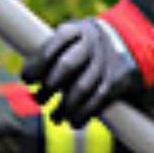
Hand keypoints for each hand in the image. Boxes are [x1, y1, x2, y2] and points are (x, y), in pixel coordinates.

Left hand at [21, 19, 140, 127]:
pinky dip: (83, 115)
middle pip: (67, 65)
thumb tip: (29, 80)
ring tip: (54, 117)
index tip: (27, 79)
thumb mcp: (69, 40)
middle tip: (39, 98)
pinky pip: (97, 101)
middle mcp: (91, 43)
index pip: (55, 42)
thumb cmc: (82, 46)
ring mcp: (104, 62)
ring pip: (82, 88)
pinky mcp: (115, 80)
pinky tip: (73, 122)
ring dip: (65, 107)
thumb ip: (49, 55)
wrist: (126, 41)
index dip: (38, 63)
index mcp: (75, 30)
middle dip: (50, 85)